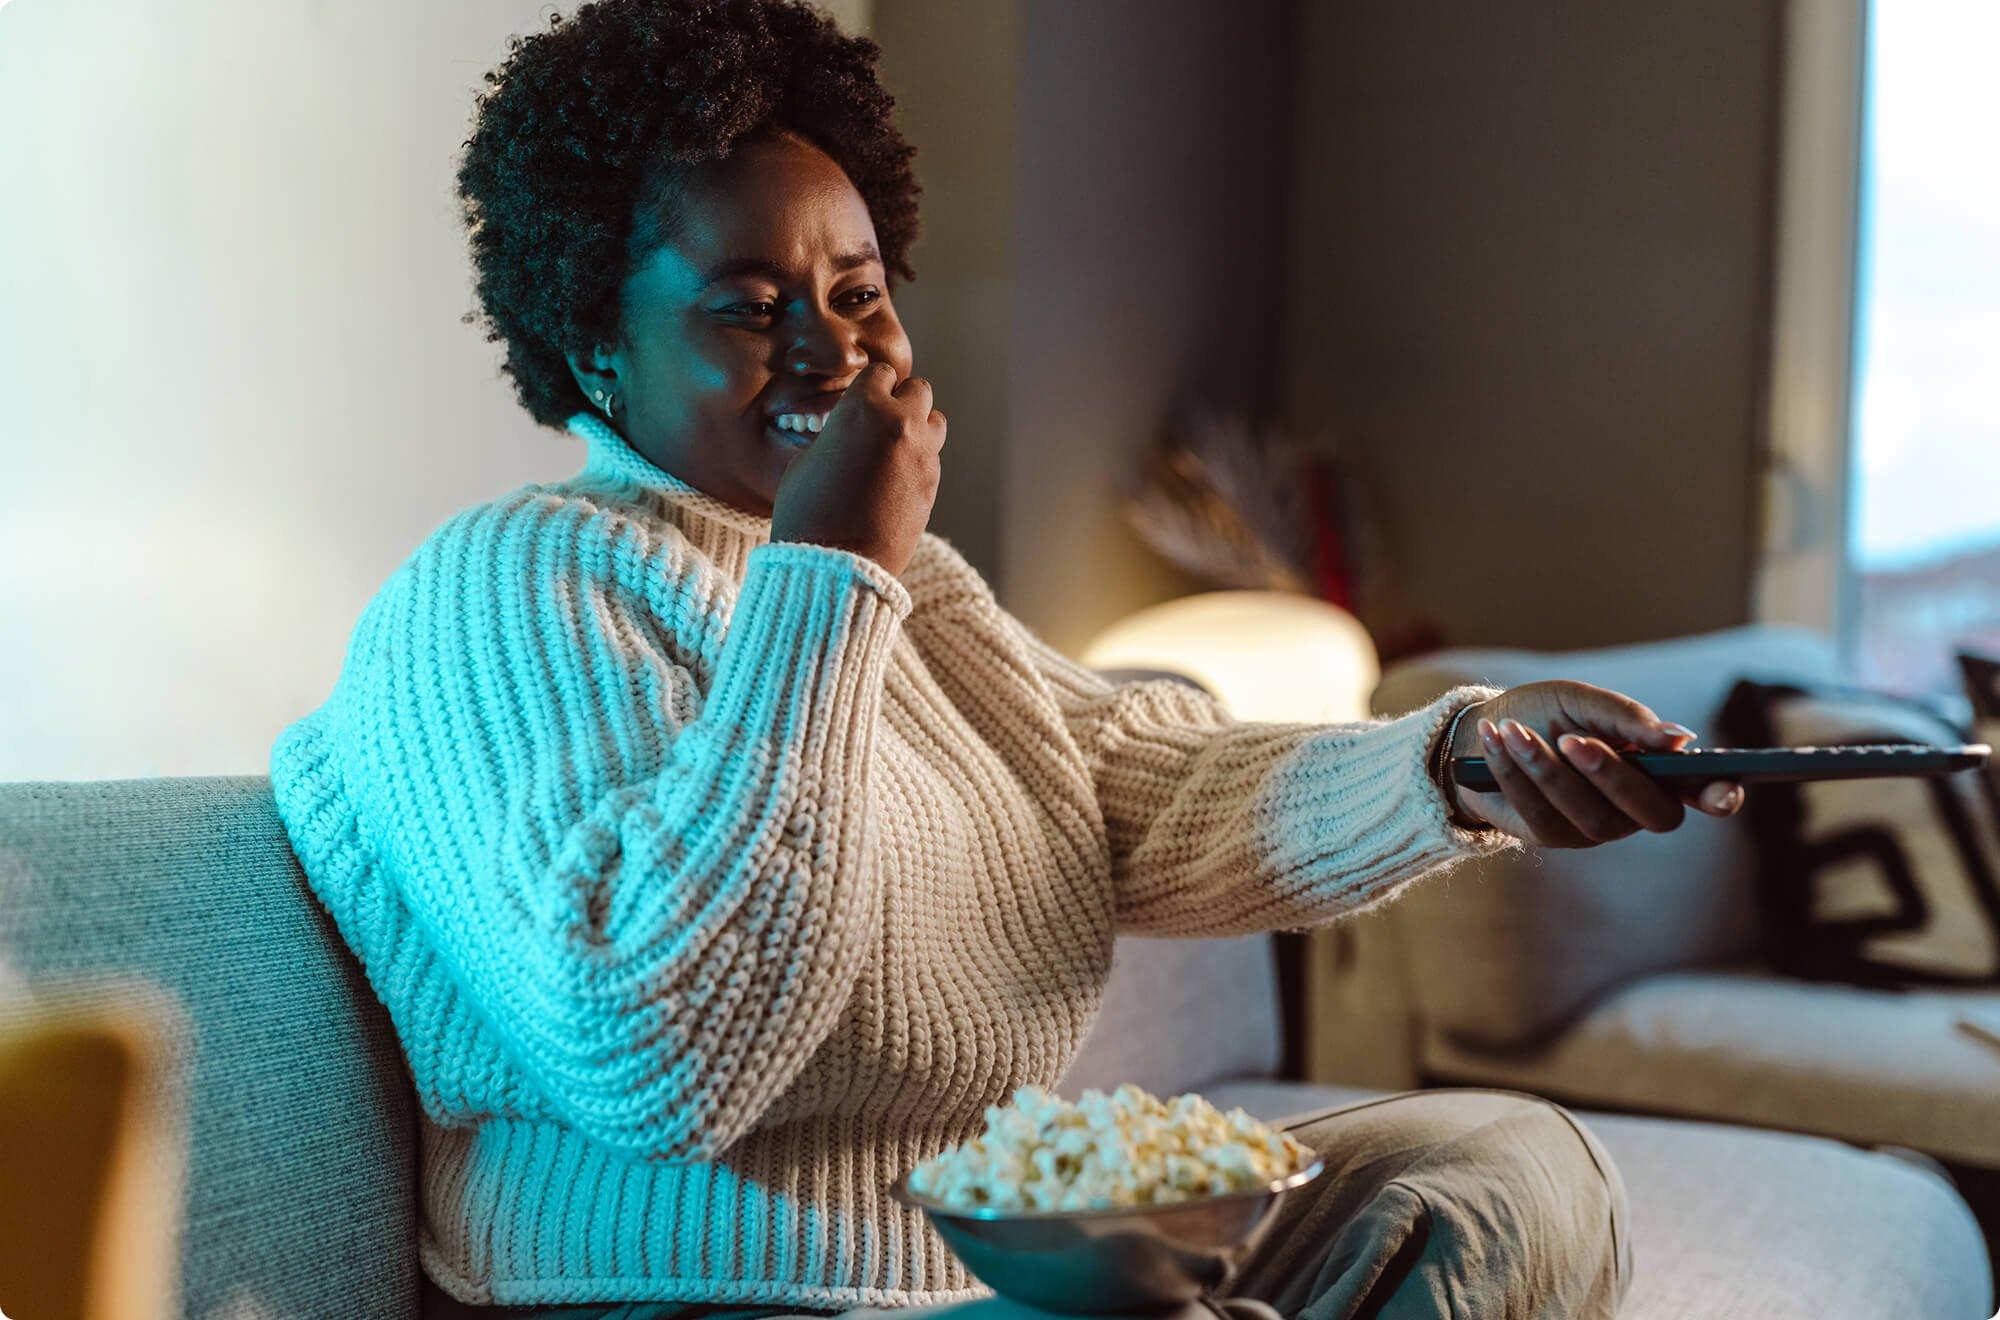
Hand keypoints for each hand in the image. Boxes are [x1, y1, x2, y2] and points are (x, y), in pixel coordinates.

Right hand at [769, 360, 946, 577]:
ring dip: (918, 427)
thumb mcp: (806, 459)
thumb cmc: (807, 511)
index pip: (880, 373)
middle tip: (880, 422)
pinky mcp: (933, 484)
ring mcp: (923, 454)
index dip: (869, 388)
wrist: (835, 563)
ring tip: (894, 448)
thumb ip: (836, 434)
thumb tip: (847, 433)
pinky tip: (895, 480)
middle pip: (918, 389)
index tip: (860, 403)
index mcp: (863, 406)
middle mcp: (900, 423)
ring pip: (935, 420)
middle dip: (900, 401)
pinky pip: (932, 457)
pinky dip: (918, 460)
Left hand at [1446, 680, 1745, 847]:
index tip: (1724, 793)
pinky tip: (1497, 740)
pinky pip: (1539, 813)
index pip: (1700, 791)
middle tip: (1572, 741)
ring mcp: (1594, 827)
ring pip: (1588, 814)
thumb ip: (1628, 718)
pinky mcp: (1550, 835)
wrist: (1487, 728)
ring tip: (1514, 730)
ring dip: (1546, 769)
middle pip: (1649, 812)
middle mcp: (1633, 807)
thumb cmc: (1547, 713)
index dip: (1718, 795)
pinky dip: (1514, 773)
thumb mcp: (1583, 701)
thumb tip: (1680, 738)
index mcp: (1656, 769)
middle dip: (1611, 776)